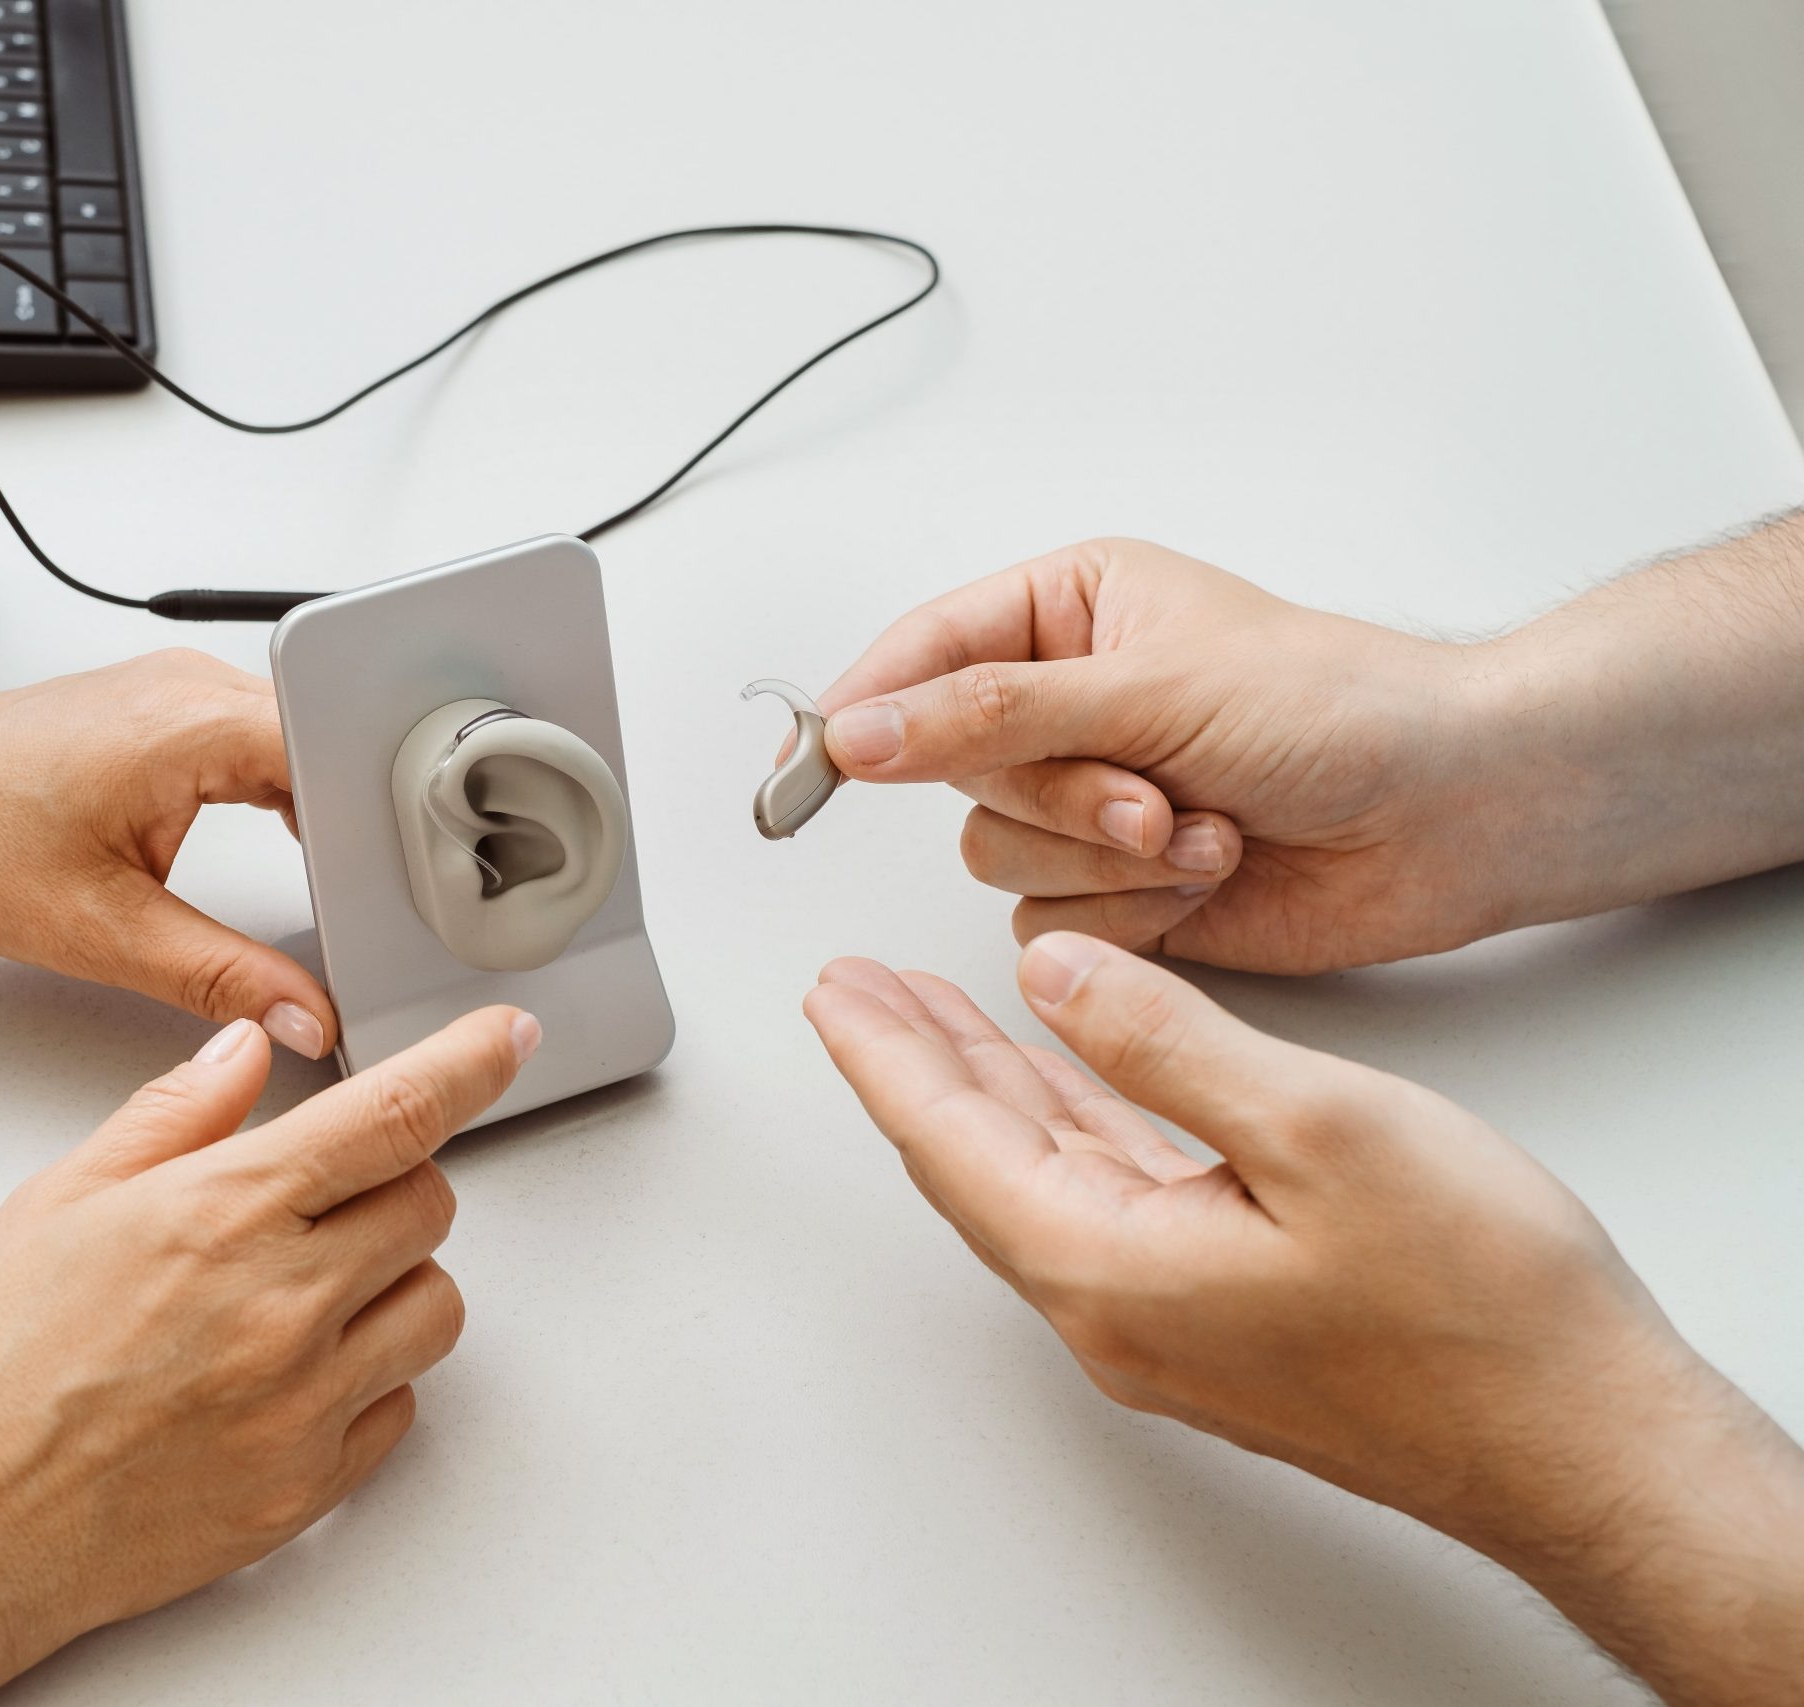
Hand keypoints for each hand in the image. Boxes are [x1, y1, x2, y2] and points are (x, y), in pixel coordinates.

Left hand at [0, 650, 337, 1054]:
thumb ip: (224, 978)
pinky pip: (248, 739)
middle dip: (353, 819)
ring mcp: (169, 689)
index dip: (376, 821)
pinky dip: (272, 790)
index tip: (390, 883)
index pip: (336, 752)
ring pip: (290, 740)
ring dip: (313, 803)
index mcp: (192, 722)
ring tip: (323, 874)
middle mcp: (187, 686)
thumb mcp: (107, 933)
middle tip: (364, 893)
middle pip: (324, 742)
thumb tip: (300, 1012)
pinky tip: (274, 840)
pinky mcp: (151, 709)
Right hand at [0, 1004, 537, 1705]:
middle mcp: (285, 1303)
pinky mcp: (311, 1484)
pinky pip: (401, 1406)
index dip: (471, 1062)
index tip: (508, 1038)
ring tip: (299, 1294)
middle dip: (390, 1185)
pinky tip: (286, 1373)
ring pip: (435, 1307)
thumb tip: (245, 1050)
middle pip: (429, 1205)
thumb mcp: (58, 1200)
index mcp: (226, 1211)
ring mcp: (308, 1400)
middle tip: (314, 1202)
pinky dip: (367, 1378)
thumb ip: (174, 1116)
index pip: (396, 1114)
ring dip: (392, 1282)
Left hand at [803, 938, 1803, 1704]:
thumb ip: (1168, 1043)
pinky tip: (1068, 1079)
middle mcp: (1115, 1309)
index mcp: (1107, 1267)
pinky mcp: (1222, 1318)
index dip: (883, 1052)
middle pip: (974, 1160)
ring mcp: (1167, 1321)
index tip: (832, 990)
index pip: (948, 1140)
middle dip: (913, 1062)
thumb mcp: (1319, 1130)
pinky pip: (1108, 1197)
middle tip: (856, 989)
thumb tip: (1059, 976)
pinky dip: (1071, 1123)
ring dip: (987, 1087)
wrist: (1586, 1444)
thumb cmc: (1480, 1316)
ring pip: (1039, 1176)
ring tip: (933, 1013)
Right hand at [814, 538, 1516, 971]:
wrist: (1456, 813)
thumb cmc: (1343, 709)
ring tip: (1199, 831)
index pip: (920, 654)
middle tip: (1144, 797)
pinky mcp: (1119, 891)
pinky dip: (1131, 915)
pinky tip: (1210, 878)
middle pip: (953, 772)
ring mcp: (1091, 801)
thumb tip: (859, 729)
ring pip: (997, 856)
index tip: (814, 762)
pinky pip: (1049, 923)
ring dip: (1103, 860)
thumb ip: (986, 713)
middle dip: (1057, 799)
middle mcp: (1066, 705)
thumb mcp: (1147, 687)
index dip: (864, 709)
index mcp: (1067, 610)